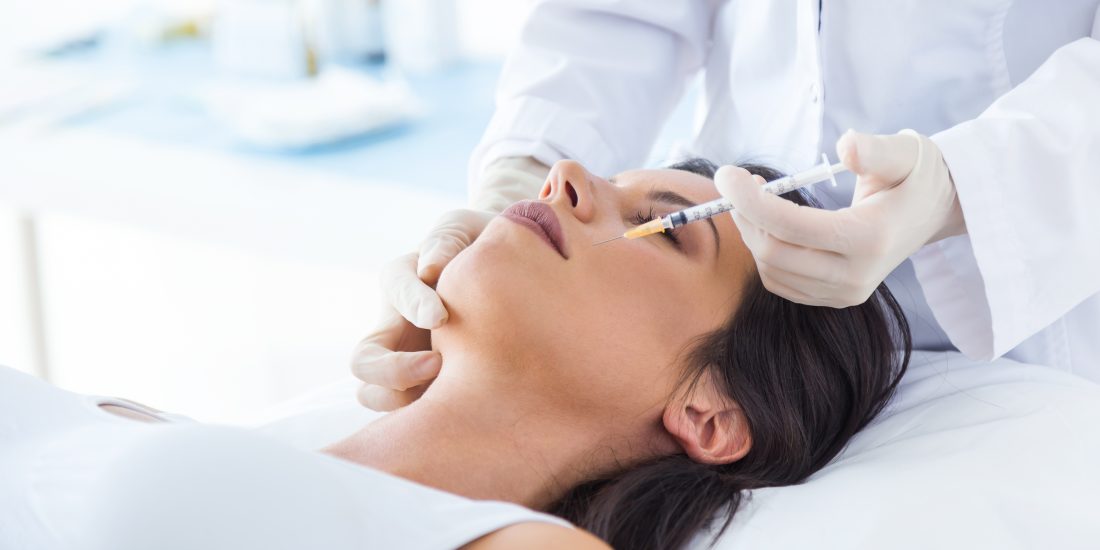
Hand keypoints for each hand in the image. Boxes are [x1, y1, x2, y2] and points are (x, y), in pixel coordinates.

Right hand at [352, 209, 495, 409]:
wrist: (511, 274)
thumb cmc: (484, 245)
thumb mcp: (466, 228)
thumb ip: (448, 238)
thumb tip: (430, 267)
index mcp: (401, 280)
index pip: (394, 289)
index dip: (412, 305)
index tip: (440, 316)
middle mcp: (393, 325)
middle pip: (364, 361)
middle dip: (392, 371)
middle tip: (438, 364)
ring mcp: (406, 360)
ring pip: (376, 395)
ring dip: (402, 400)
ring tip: (450, 393)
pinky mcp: (426, 388)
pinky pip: (412, 413)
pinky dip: (429, 416)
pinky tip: (467, 408)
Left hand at [716, 129, 965, 307]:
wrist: (933, 212)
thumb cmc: (915, 174)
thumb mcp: (904, 153)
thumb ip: (875, 150)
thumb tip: (845, 147)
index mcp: (870, 238)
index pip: (792, 227)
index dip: (750, 200)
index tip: (726, 173)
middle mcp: (857, 275)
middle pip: (774, 254)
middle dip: (745, 216)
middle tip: (738, 183)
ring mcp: (845, 293)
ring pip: (772, 270)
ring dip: (752, 232)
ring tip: (754, 198)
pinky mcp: (834, 298)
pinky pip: (780, 282)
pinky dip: (764, 252)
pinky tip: (768, 224)